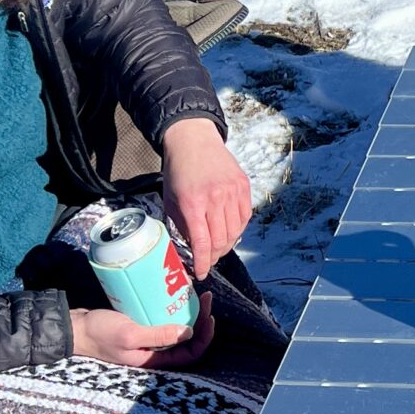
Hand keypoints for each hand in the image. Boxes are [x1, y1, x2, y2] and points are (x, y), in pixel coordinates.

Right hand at [72, 291, 214, 367]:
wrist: (74, 328)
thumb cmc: (99, 334)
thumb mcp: (129, 334)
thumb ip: (158, 335)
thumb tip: (188, 332)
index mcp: (154, 359)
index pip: (190, 354)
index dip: (204, 337)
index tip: (208, 315)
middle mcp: (154, 352)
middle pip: (187, 340)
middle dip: (200, 321)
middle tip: (205, 297)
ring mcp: (147, 339)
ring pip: (176, 328)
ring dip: (188, 313)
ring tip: (194, 294)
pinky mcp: (139, 326)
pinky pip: (162, 319)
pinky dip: (171, 308)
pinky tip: (173, 293)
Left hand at [159, 118, 251, 280]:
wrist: (194, 140)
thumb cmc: (178, 171)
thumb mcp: (170, 199)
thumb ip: (179, 225)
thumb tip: (187, 250)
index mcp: (193, 203)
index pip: (203, 243)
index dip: (203, 263)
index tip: (201, 273)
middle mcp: (216, 198)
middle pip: (221, 241)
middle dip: (214, 257)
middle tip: (207, 260)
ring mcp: (232, 191)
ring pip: (235, 231)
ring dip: (226, 245)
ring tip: (217, 247)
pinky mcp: (243, 186)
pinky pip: (244, 217)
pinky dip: (237, 229)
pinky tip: (228, 230)